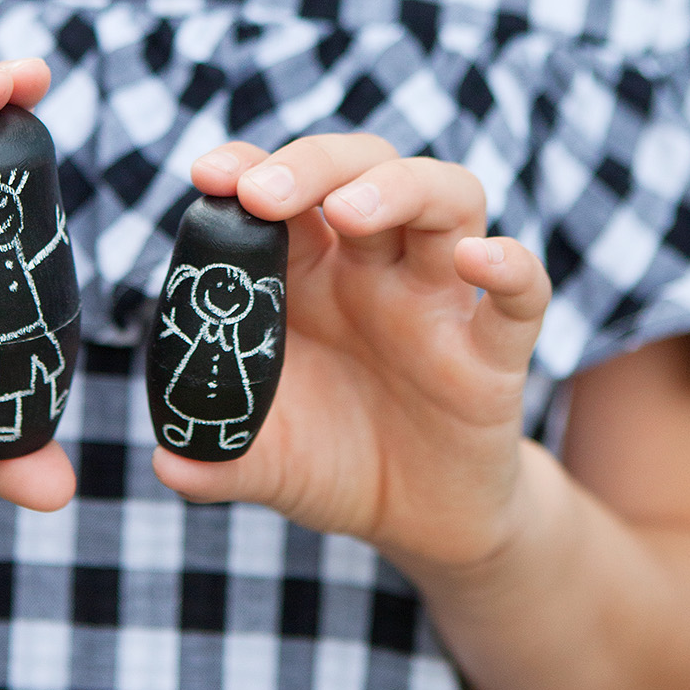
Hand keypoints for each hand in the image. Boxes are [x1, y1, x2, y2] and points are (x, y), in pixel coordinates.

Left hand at [151, 135, 550, 571]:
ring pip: (445, 197)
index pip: (282, 189)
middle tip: (262, 193)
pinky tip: (480, 260)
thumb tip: (167, 465)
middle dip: (312, 164)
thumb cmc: (335, 463)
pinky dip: (511, 265)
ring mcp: (438, 300)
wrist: (422, 524)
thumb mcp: (265, 461)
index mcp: (309, 273)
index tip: (208, 176)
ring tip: (348, 213)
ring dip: (398, 187)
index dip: (247, 167)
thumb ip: (216, 458)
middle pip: (362, 167)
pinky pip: (521, 294)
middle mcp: (375, 267)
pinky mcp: (493, 352)